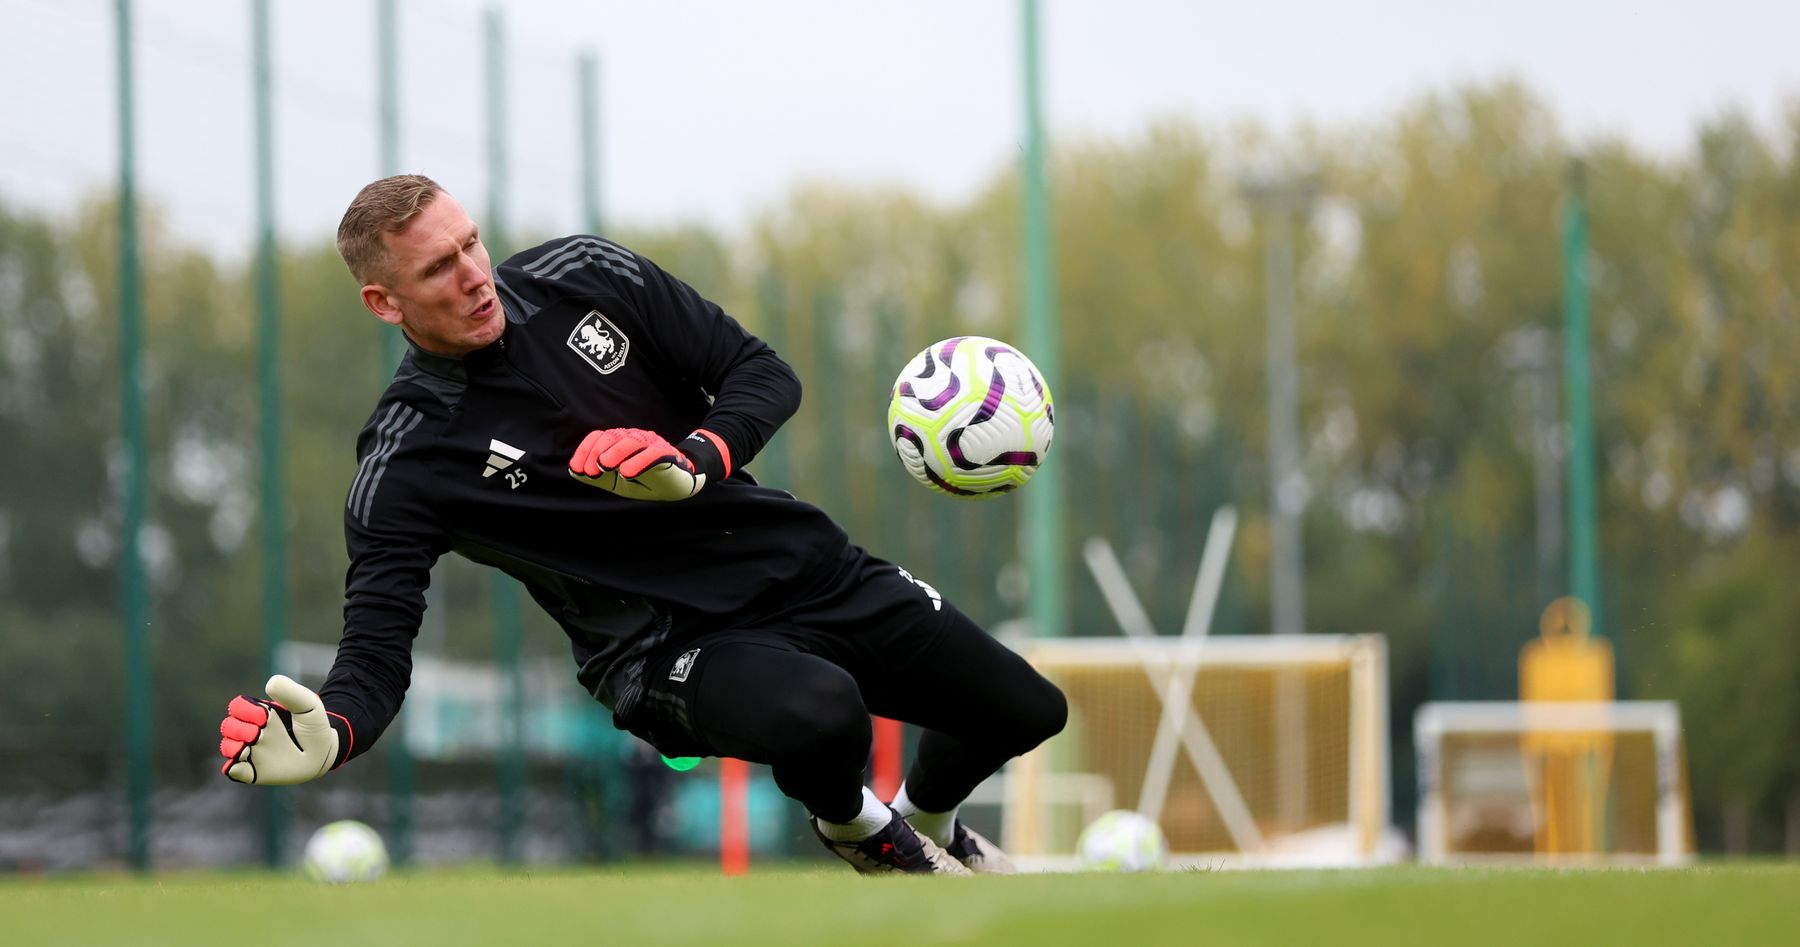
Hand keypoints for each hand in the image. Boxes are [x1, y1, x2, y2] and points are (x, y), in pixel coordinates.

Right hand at [219, 674, 339, 785]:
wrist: (322, 753)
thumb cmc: (313, 726)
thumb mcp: (308, 705)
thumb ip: (291, 692)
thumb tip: (270, 683)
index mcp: (260, 714)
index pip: (237, 706)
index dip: (247, 711)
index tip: (266, 716)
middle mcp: (251, 732)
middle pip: (228, 726)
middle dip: (243, 729)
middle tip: (262, 733)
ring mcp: (251, 752)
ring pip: (228, 747)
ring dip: (237, 747)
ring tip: (254, 747)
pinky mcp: (252, 771)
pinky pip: (232, 771)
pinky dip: (234, 768)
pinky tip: (246, 764)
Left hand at [568, 428, 708, 500]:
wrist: (678, 485)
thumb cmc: (646, 481)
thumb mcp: (616, 483)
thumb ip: (597, 477)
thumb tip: (575, 471)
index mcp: (620, 442)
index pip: (600, 436)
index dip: (586, 450)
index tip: (578, 469)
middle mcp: (635, 439)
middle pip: (612, 436)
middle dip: (596, 452)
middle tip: (592, 471)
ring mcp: (651, 444)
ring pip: (631, 440)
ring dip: (615, 453)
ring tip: (606, 467)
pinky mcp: (666, 454)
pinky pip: (652, 453)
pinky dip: (638, 461)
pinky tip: (627, 472)